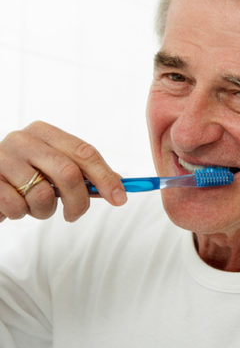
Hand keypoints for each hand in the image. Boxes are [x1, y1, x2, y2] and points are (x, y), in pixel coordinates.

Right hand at [0, 121, 125, 222]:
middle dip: (79, 200)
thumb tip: (119, 186)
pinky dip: (21, 214)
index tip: (120, 198)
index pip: (84, 152)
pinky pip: (17, 207)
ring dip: (45, 211)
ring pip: (42, 195)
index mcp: (44, 132)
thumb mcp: (53, 169)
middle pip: (68, 172)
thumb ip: (83, 175)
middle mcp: (22, 139)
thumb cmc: (23, 176)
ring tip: (35, 206)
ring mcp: (2, 158)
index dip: (105, 177)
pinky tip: (15, 206)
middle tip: (75, 214)